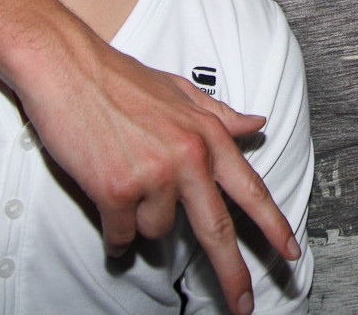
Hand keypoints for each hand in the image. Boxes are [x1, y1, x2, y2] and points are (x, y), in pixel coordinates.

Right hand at [12, 32, 300, 314]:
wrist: (66, 67)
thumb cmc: (119, 78)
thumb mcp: (180, 91)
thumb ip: (220, 114)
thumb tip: (256, 124)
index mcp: (208, 135)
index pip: (250, 190)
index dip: (274, 227)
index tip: (291, 254)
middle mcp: (188, 157)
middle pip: (218, 231)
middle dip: (233, 275)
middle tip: (244, 306)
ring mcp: (154, 175)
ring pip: (156, 231)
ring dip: (141, 218)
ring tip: (123, 178)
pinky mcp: (117, 190)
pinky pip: (121, 235)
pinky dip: (114, 230)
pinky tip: (104, 198)